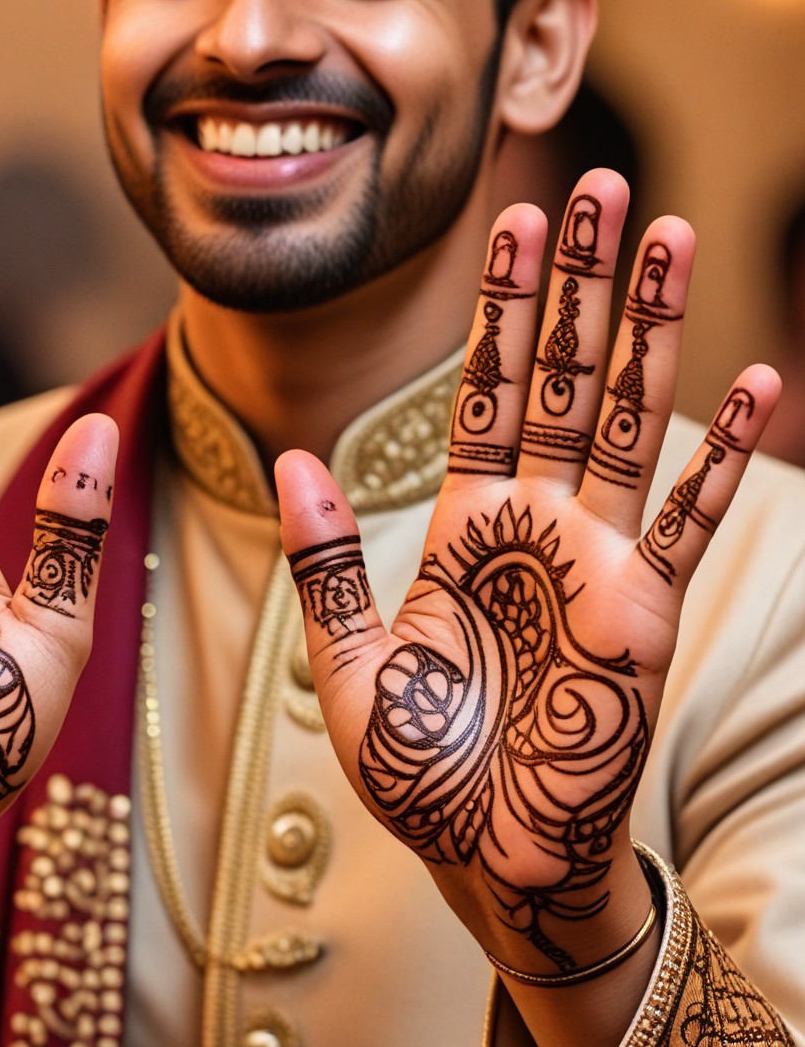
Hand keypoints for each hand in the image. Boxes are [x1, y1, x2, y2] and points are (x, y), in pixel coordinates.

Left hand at [275, 171, 778, 977]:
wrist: (496, 864)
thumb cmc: (424, 781)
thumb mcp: (352, 671)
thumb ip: (326, 564)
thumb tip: (289, 457)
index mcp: (466, 529)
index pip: (487, 390)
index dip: (503, 306)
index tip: (517, 218)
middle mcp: (539, 526)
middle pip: (564, 378)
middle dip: (581, 282)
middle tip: (600, 182)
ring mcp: (600, 561)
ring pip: (631, 418)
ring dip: (651, 328)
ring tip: (671, 233)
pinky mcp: (648, 611)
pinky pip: (692, 517)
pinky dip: (727, 453)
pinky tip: (764, 380)